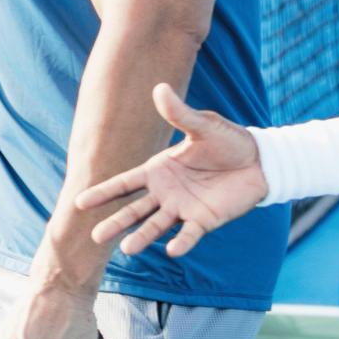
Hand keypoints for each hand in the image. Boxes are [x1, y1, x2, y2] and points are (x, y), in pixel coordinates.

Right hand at [74, 83, 265, 257]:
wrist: (259, 160)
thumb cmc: (227, 141)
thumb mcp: (203, 125)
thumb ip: (179, 114)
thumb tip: (159, 88)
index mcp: (158, 170)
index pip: (124, 184)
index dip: (103, 193)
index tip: (79, 203)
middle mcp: (165, 192)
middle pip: (134, 210)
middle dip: (116, 222)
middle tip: (96, 237)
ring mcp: (183, 208)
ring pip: (156, 225)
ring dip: (142, 237)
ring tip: (127, 249)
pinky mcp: (204, 220)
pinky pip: (190, 234)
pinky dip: (181, 242)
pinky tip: (170, 250)